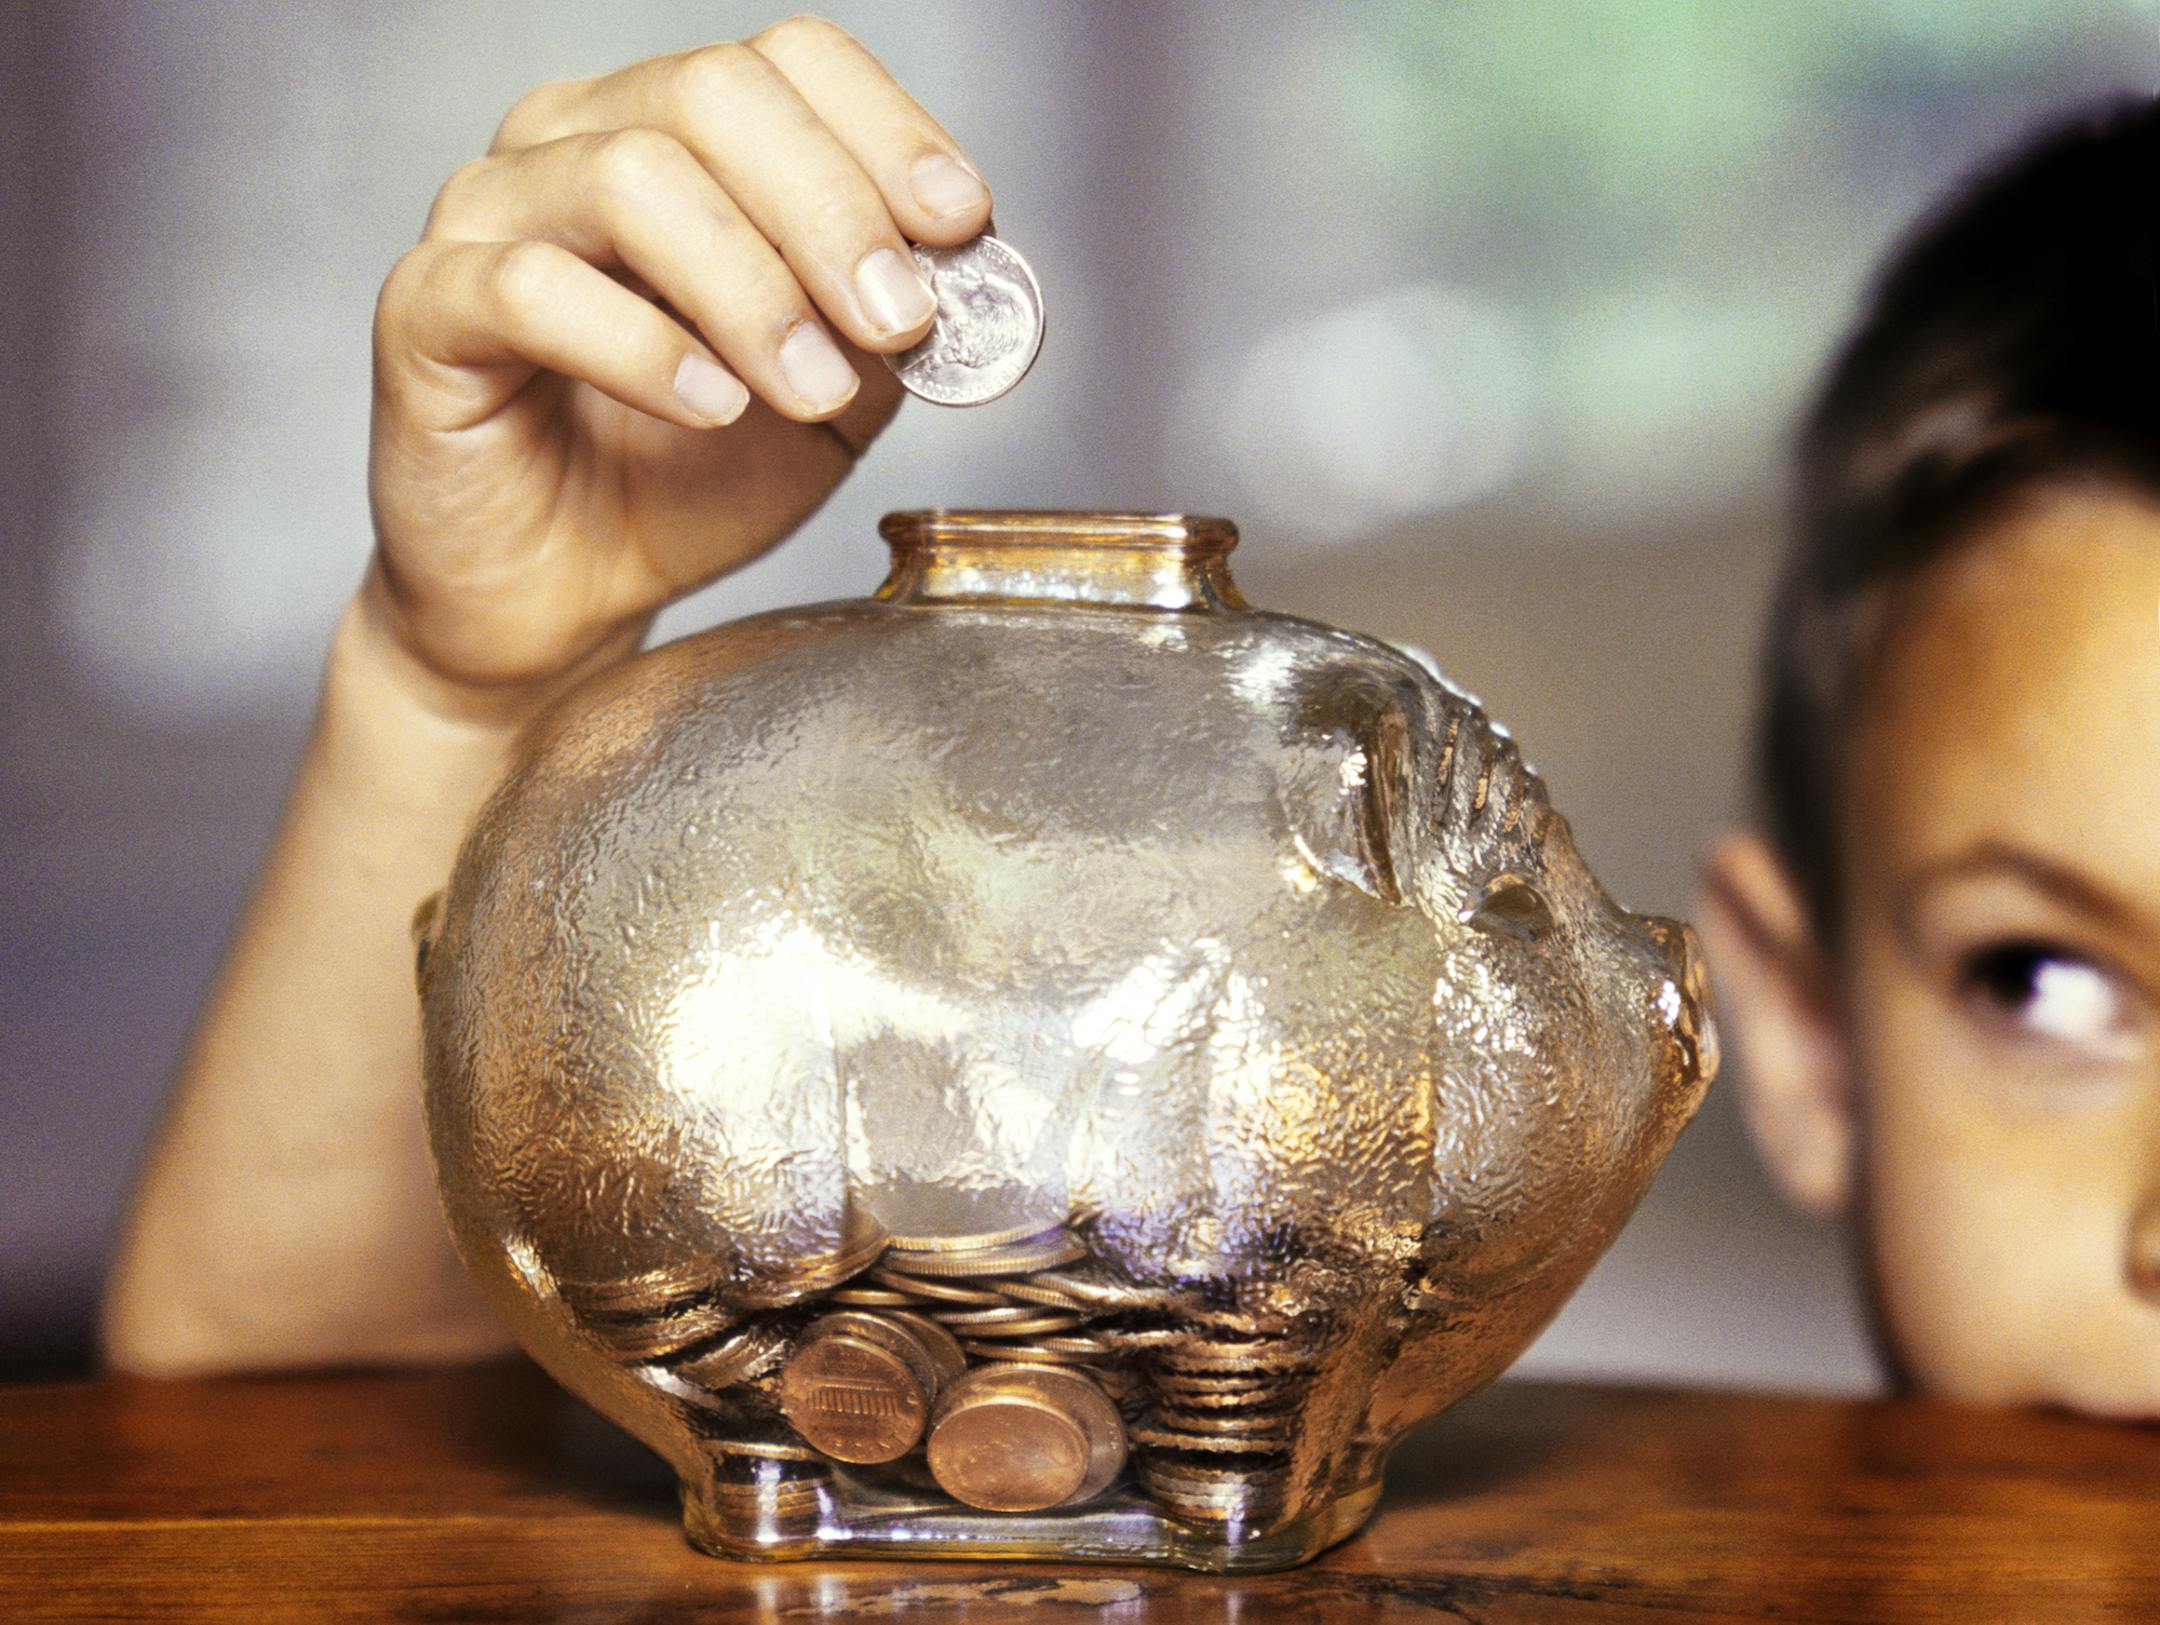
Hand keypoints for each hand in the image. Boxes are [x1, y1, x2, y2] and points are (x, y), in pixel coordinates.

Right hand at [364, 18, 991, 709]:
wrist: (564, 594)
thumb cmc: (683, 480)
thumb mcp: (833, 400)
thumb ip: (886, 328)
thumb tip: (960, 272)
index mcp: (680, 134)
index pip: (789, 61)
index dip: (886, 129)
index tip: (961, 223)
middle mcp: (575, 142)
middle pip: (714, 94)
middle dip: (832, 211)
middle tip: (897, 322)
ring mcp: (490, 213)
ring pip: (630, 177)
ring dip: (751, 288)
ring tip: (810, 387)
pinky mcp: (428, 308)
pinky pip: (535, 288)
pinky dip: (643, 347)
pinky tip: (711, 407)